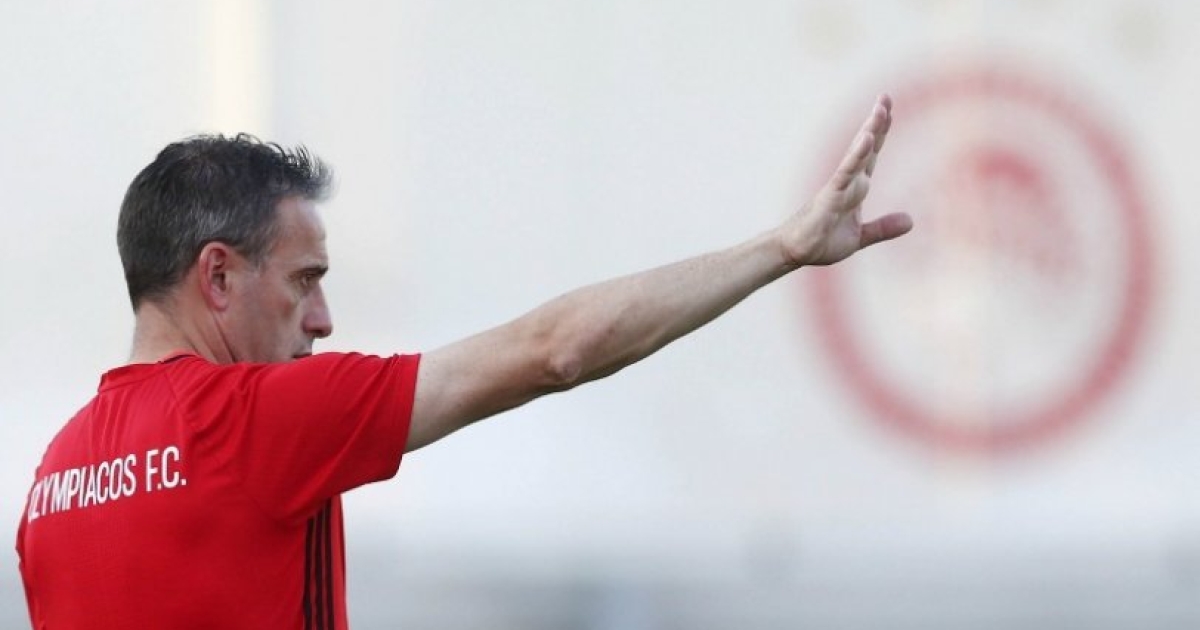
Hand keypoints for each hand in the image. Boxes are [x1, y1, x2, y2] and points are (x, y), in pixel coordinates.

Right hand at [780, 94, 912, 266]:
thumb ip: (883, 228)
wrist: (796, 252)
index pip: (871, 155)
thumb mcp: (860, 237)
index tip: (889, 110)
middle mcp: (849, 182)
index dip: (881, 133)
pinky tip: (867, 138)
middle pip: (866, 147)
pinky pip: (846, 172)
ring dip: (870, 130)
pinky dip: (857, 155)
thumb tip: (910, 221)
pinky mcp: (830, 196)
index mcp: (856, 189)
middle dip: (876, 122)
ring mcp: (839, 187)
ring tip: (880, 109)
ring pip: (857, 154)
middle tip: (884, 97)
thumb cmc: (821, 241)